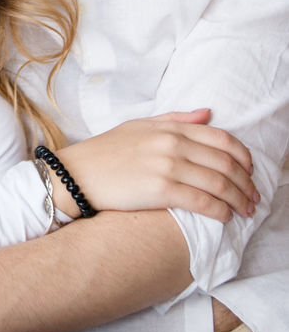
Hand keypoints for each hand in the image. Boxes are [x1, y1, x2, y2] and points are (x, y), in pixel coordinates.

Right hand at [57, 110, 258, 222]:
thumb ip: (176, 119)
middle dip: (246, 183)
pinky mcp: (160, 190)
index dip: (244, 157)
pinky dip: (220, 211)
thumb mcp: (140, 126)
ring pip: (219, 183)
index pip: (222, 139)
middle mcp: (171, 143)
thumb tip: (208, 113)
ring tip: (245, 211)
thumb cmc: (107, 151)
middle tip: (254, 198)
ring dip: (239, 200)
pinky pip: (202, 201)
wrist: (77, 174)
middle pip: (225, 163)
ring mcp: (166, 166)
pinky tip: (225, 218)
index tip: (250, 172)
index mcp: (169, 127)